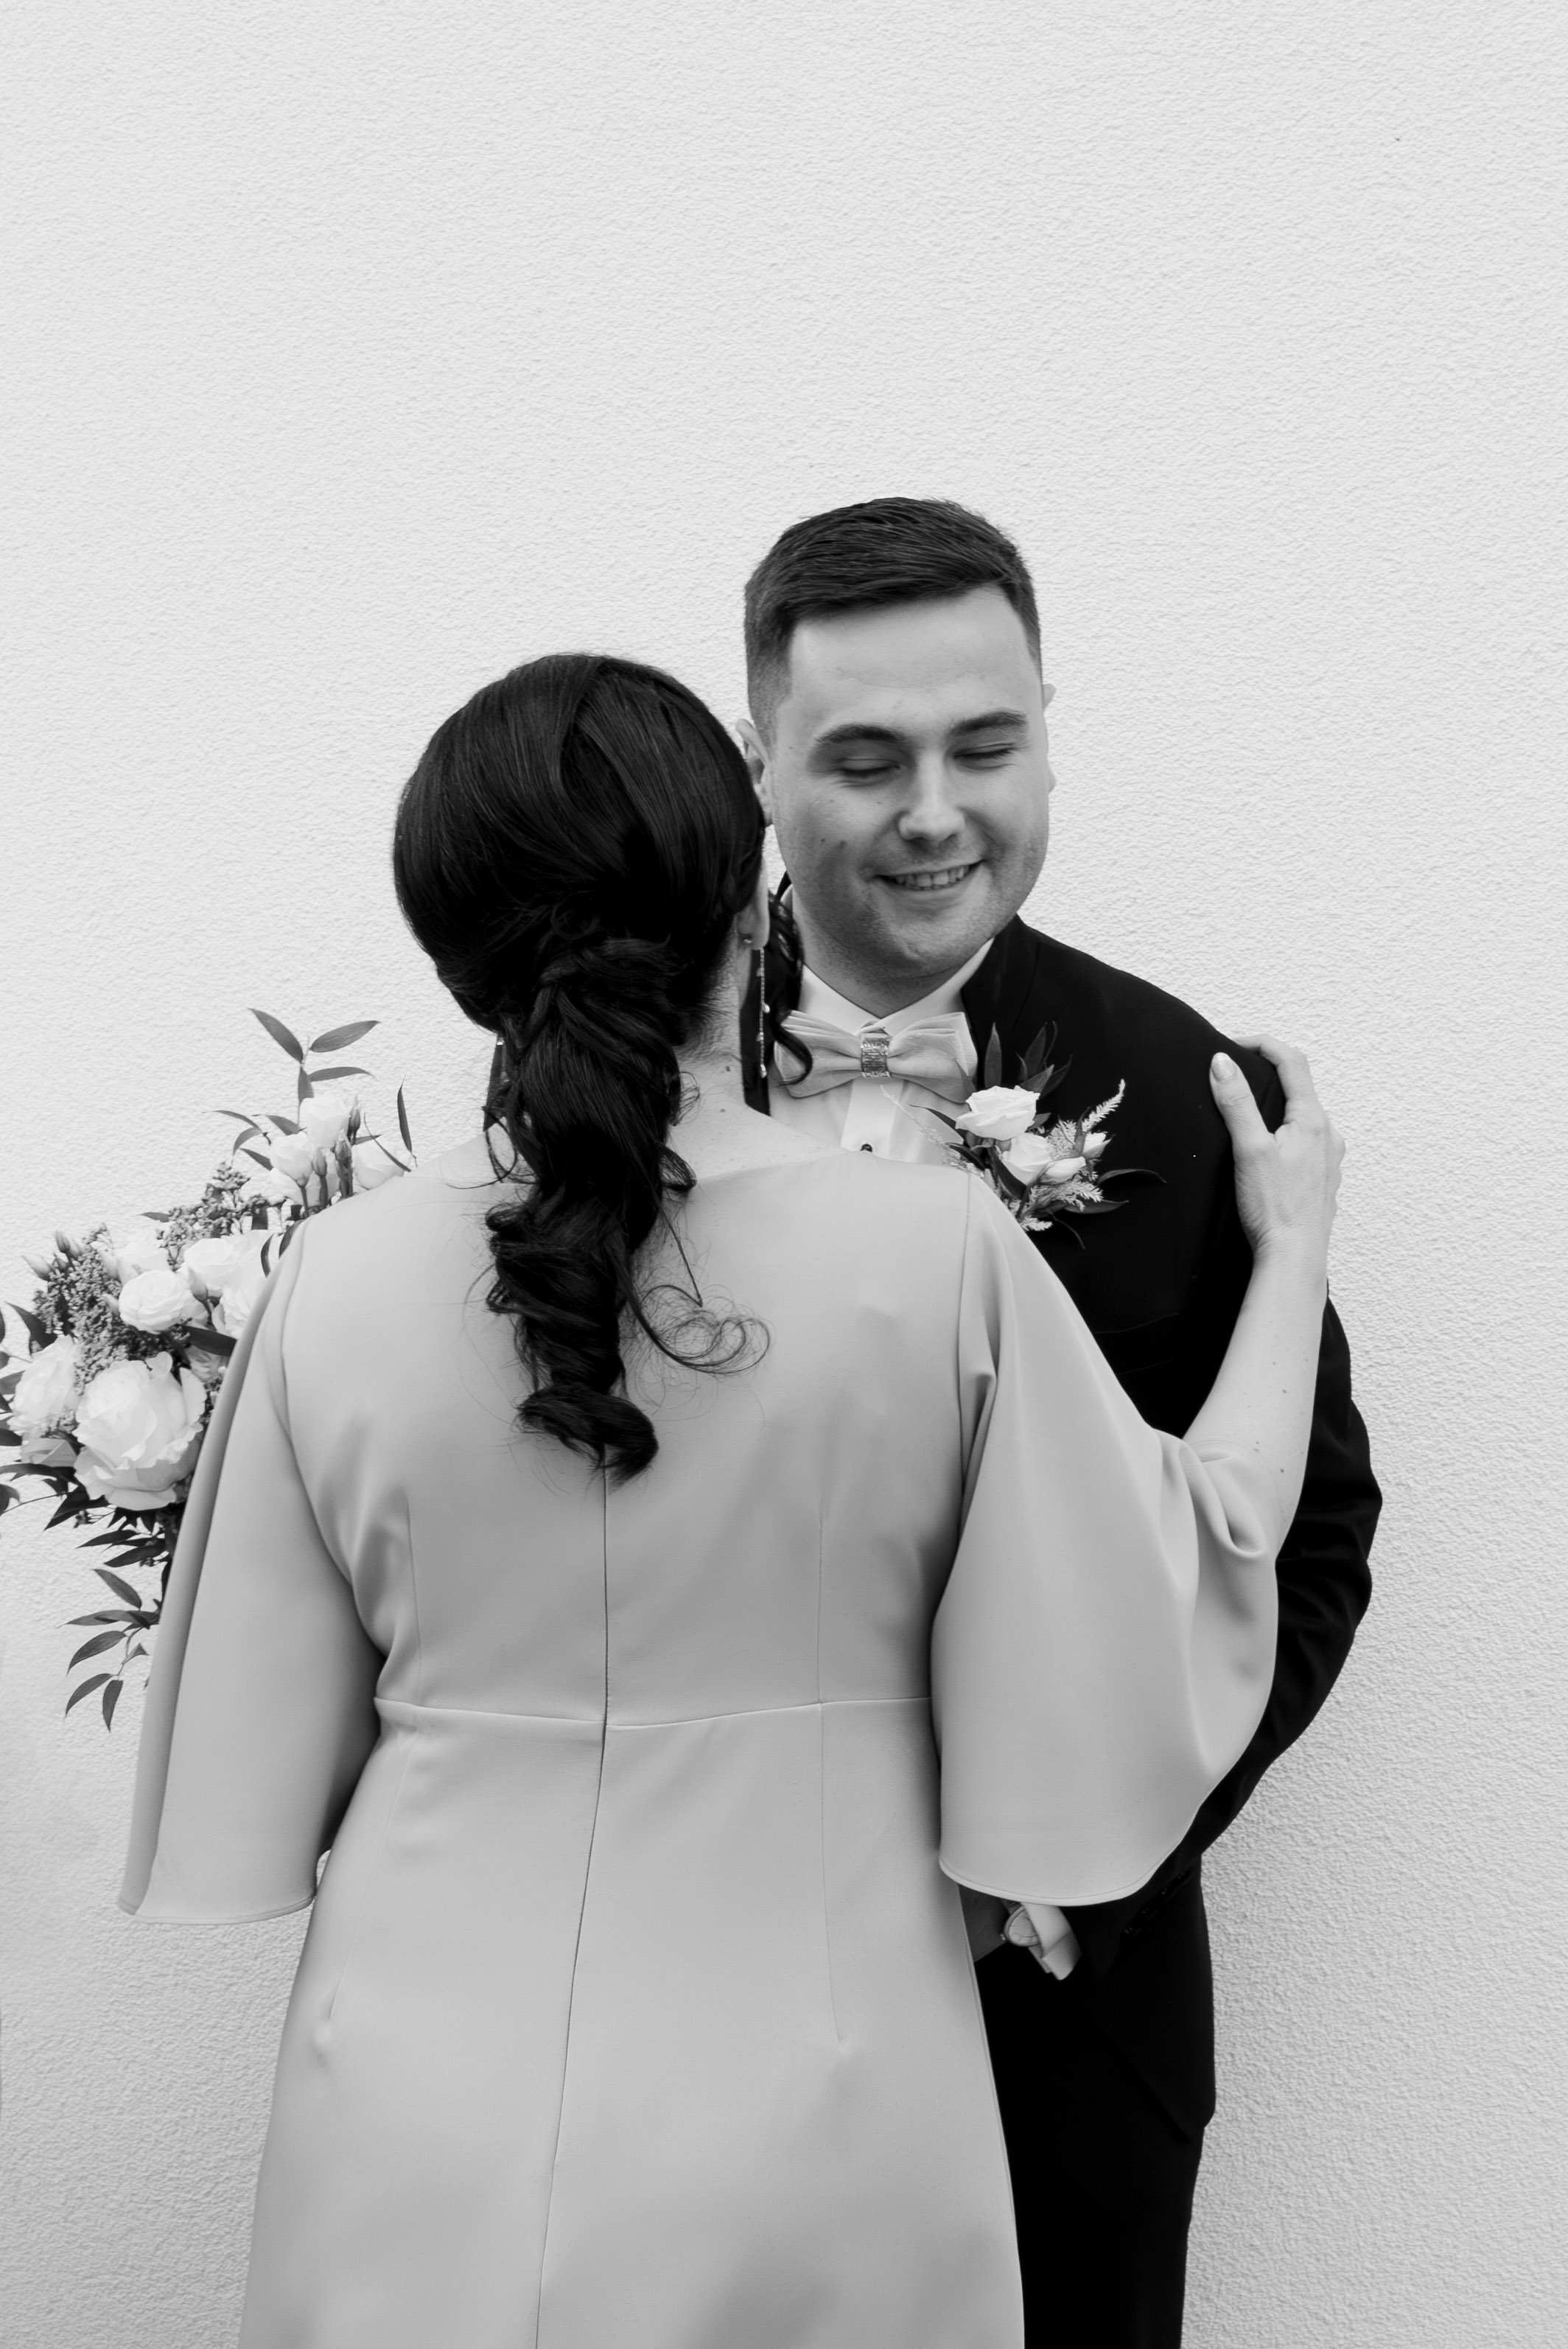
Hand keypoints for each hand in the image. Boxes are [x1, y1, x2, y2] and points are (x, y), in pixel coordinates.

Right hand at [1209, 1035, 1341, 1269]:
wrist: (1294, 1257)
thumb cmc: (1274, 1207)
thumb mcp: (1249, 1148)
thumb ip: (1236, 1103)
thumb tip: (1223, 1062)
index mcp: (1312, 1120)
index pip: (1292, 1061)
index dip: (1263, 1044)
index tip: (1234, 1044)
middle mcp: (1328, 1134)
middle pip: (1300, 1087)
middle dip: (1267, 1076)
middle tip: (1235, 1078)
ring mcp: (1329, 1158)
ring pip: (1304, 1117)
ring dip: (1278, 1107)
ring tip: (1247, 1117)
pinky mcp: (1323, 1179)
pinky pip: (1307, 1143)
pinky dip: (1286, 1134)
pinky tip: (1267, 1153)